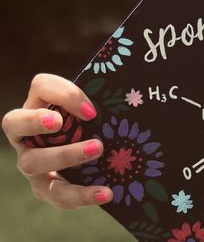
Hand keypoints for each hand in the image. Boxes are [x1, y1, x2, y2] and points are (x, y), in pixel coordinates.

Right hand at [1, 73, 112, 208]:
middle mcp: (25, 134)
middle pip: (19, 125)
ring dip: (66, 156)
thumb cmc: (85, 123)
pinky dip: (82, 195)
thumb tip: (104, 103)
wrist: (88, 152)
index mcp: (38, 104)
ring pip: (34, 162)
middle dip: (41, 121)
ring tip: (98, 150)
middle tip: (72, 128)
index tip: (91, 111)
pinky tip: (105, 193)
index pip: (41, 87)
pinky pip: (57, 194)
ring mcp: (30, 162)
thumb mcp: (87, 108)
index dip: (63, 94)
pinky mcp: (44, 187)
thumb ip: (91, 100)